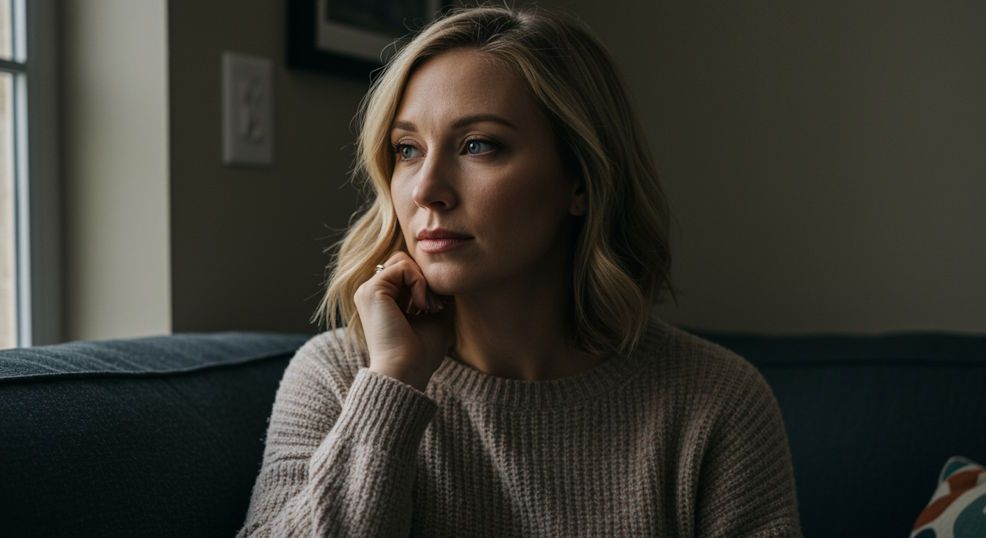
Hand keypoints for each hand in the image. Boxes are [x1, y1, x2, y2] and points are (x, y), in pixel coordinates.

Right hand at [353, 251, 453, 391]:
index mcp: (382, 300)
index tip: (436, 309)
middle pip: (405, 262)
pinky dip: (419, 283)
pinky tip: (422, 305)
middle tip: (435, 307)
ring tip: (429, 307)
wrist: (405, 371)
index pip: (407, 272)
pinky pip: (403, 267)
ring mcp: (368, 290)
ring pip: (403, 261)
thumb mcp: (435, 318)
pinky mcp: (371, 290)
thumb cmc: (420, 352)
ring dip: (423, 281)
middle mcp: (371, 293)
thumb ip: (437, 295)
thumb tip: (449, 277)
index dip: (427, 284)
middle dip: (425, 279)